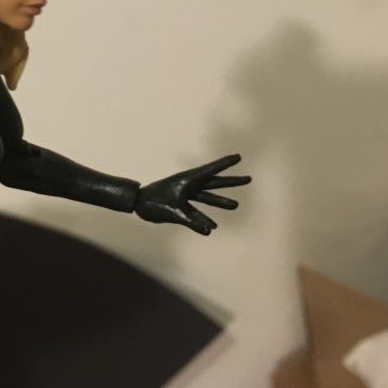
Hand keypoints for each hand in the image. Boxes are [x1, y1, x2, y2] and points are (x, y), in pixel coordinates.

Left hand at [134, 154, 250, 233]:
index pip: (211, 170)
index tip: (239, 156)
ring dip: (221, 200)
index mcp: (188, 179)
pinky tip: (214, 225)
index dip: (226, 163)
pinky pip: (198, 209)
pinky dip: (206, 216)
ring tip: (237, 205)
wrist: (138, 204)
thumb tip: (210, 231)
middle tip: (249, 179)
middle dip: (232, 181)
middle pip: (215, 182)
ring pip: (208, 196)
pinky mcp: (181, 203)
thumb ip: (192, 221)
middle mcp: (189, 184)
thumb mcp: (174, 212)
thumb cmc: (153, 203)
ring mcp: (186, 193)